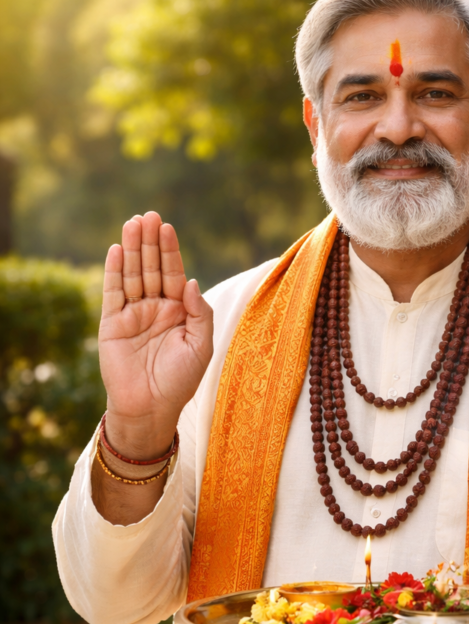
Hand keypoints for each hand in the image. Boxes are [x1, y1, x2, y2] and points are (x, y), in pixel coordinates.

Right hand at [99, 213, 212, 457]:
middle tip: (149, 215)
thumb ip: (199, 313)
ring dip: (131, 249)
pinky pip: (112, 293)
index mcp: (178, 311)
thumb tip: (190, 280)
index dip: (170, 250)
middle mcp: (155, 308)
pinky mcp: (112, 324)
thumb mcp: (201, 346)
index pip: (173, 273)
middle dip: (150, 242)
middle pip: (151, 267)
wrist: (151, 408)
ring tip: (132, 223)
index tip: (167, 227)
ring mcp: (132, 315)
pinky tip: (115, 250)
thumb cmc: (180, 381)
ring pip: (132, 275)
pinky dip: (113, 272)